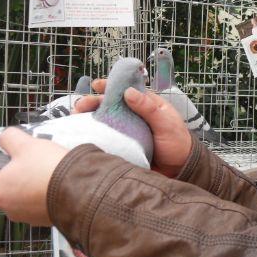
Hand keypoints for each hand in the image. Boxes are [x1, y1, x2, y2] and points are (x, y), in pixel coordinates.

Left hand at [0, 127, 68, 225]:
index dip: (0, 167)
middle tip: (33, 163)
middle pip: (7, 189)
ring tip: (48, 173)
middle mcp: (9, 210)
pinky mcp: (45, 221)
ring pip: (25, 198)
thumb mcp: (25, 143)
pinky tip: (56, 184)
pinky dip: (46, 196)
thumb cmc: (48, 168)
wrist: (79, 189)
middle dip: (19, 177)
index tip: (15, 159)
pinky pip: (41, 205)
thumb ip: (8, 138)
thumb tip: (4, 138)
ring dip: (33, 187)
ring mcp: (28, 218)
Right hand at [74, 79, 191, 177]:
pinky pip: (106, 139)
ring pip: (104, 121)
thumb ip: (149, 108)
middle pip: (108, 105)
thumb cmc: (177, 143)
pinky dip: (93, 136)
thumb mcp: (166, 123)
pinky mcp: (122, 147)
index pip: (125, 90)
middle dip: (92, 103)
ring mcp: (126, 131)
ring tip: (77, 119)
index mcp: (145, 105)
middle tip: (80, 107)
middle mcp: (132, 116)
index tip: (96, 85)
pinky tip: (82, 135)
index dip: (110, 86)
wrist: (180, 171)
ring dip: (89, 118)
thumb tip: (129, 92)